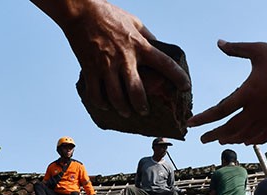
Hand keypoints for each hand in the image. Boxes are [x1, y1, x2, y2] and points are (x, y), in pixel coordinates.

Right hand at [34, 0, 190, 117]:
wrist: (80, 10)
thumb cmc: (108, 14)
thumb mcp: (134, 22)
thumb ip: (147, 37)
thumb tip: (158, 47)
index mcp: (139, 45)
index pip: (164, 63)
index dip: (178, 77)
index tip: (186, 87)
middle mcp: (124, 57)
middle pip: (137, 90)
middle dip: (142, 106)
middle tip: (145, 112)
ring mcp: (106, 65)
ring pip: (116, 96)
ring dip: (123, 109)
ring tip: (127, 113)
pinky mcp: (89, 68)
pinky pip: (95, 93)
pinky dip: (101, 103)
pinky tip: (105, 105)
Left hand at [188, 40, 266, 144]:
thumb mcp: (256, 50)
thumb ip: (236, 48)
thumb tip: (220, 43)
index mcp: (248, 93)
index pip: (220, 110)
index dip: (204, 119)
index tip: (191, 124)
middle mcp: (257, 110)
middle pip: (230, 128)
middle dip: (214, 135)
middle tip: (202, 139)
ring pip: (246, 135)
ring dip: (231, 138)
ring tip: (221, 139)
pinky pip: (263, 136)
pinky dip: (251, 140)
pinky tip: (244, 140)